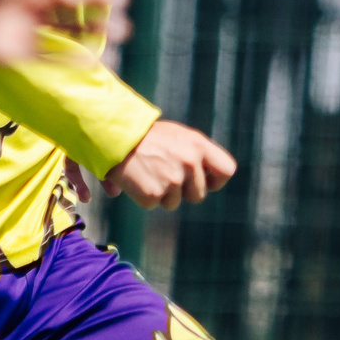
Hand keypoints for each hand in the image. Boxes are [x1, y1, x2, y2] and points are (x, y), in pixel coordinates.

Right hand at [105, 120, 236, 208]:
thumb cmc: (145, 136)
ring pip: (174, 203)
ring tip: (147, 172)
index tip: (204, 180)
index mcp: (198, 145)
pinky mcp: (154, 194)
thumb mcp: (177, 136)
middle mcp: (190, 162)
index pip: (227, 170)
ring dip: (162, 194)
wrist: (113, 135)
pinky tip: (136, 179)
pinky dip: (144, 196)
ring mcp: (173, 179)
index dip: (216, 180)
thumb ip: (196, 154)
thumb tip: (211, 179)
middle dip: (183, 191)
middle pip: (199, 194)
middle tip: (163, 173)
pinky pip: (154, 204)